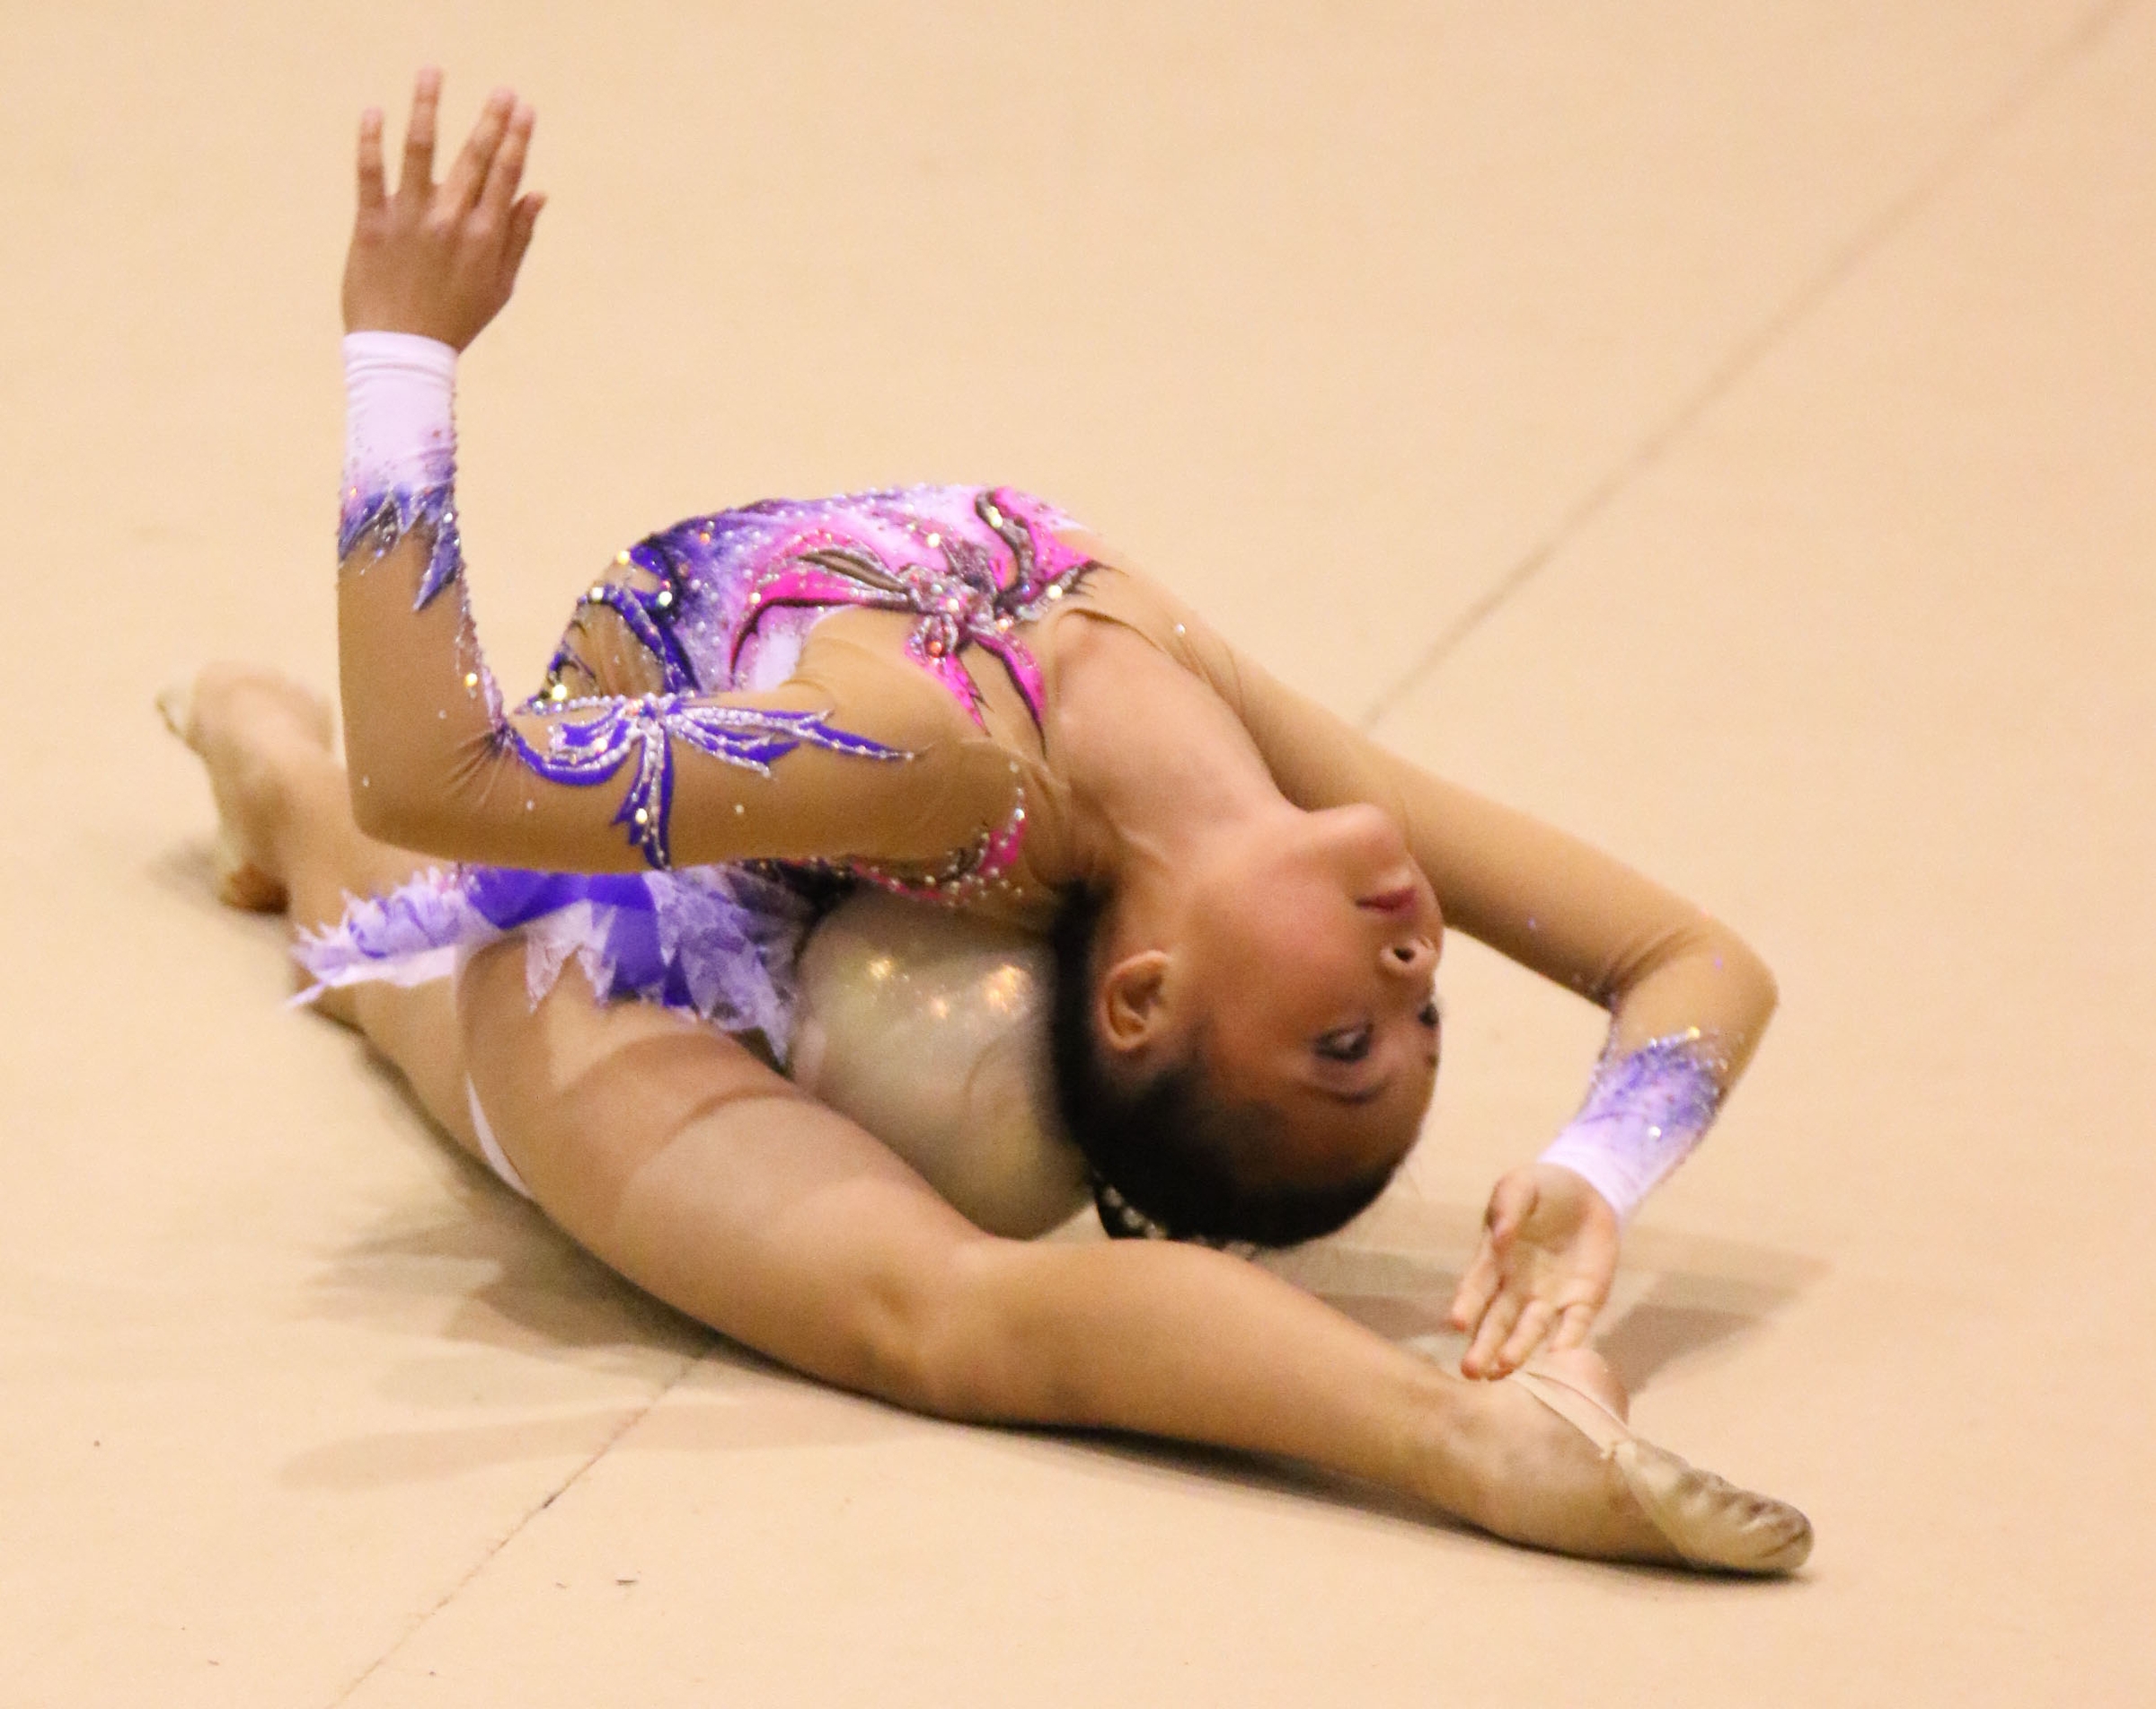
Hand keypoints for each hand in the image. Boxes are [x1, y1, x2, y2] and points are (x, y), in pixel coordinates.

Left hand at [342, 69, 543, 349]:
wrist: (403, 354)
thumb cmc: (454, 321)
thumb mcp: (499, 286)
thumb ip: (519, 237)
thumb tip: (538, 193)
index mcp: (485, 237)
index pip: (506, 175)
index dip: (517, 139)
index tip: (524, 109)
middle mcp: (451, 222)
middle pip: (474, 159)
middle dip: (491, 121)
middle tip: (502, 90)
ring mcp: (410, 220)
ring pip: (420, 153)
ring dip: (427, 108)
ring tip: (432, 73)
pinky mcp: (371, 225)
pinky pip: (369, 174)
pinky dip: (370, 141)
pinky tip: (373, 112)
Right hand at [1448, 1163, 1618, 1378]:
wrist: (1588, 1192)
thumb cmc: (1543, 1189)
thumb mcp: (1521, 1185)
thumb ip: (1510, 1206)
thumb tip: (1500, 1237)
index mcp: (1496, 1259)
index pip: (1477, 1286)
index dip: (1467, 1304)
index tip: (1456, 1323)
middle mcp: (1516, 1286)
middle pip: (1498, 1320)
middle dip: (1484, 1344)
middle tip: (1472, 1370)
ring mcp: (1549, 1298)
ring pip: (1531, 1331)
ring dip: (1518, 1350)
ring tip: (1504, 1369)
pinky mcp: (1582, 1302)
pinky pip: (1575, 1327)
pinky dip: (1568, 1344)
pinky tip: (1561, 1361)